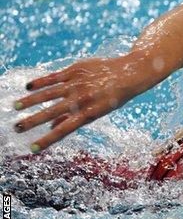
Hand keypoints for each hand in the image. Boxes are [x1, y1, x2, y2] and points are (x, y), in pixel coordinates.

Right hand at [13, 54, 156, 152]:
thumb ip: (75, 119)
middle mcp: (82, 99)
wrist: (131, 72)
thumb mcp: (99, 112)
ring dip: (30, 101)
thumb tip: (51, 129)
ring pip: (48, 93)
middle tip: (16, 128)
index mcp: (89, 113)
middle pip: (52, 112)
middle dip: (32, 121)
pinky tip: (28, 87)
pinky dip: (40, 82)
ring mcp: (78, 83)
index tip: (32, 148)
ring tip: (15, 107)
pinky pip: (54, 77)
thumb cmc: (114, 96)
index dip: (47, 140)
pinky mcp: (76, 69)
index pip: (64, 130)